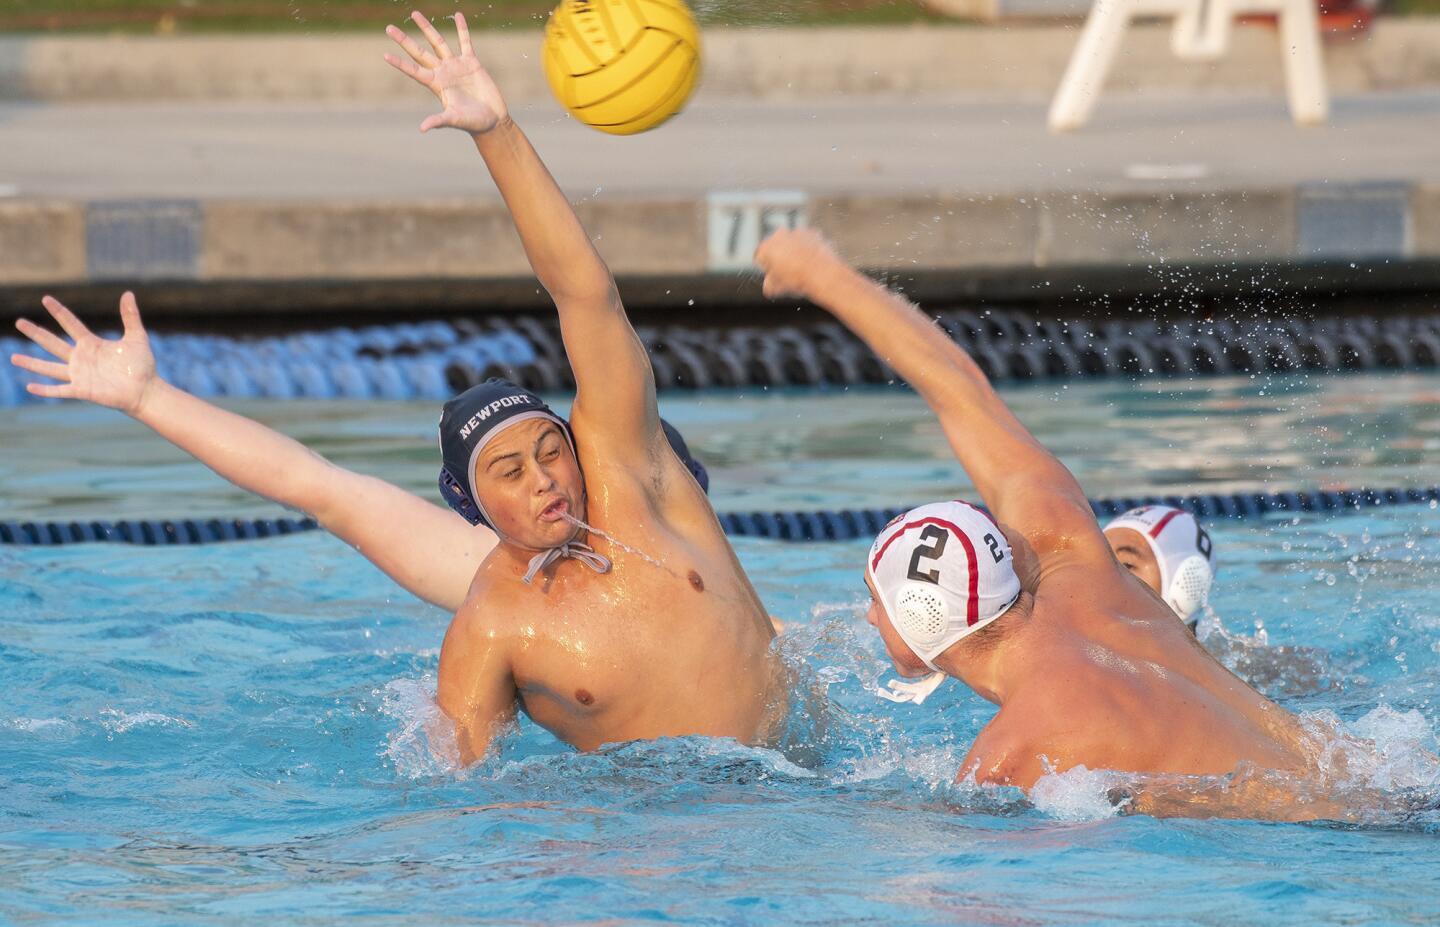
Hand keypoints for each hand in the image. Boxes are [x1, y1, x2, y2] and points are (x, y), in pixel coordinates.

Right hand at [10, 292, 158, 415]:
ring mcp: (80, 375)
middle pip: (53, 343)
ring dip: (32, 363)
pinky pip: (60, 390)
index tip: (45, 298)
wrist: (146, 390)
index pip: (71, 324)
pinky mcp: (83, 390)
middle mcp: (81, 358)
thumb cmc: (142, 365)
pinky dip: (45, 390)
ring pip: (50, 368)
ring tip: (13, 357)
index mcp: (92, 344)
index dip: (58, 311)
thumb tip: (128, 293)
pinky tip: (30, 387)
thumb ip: (130, 316)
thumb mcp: (136, 337)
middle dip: (36, 333)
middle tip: (19, 322)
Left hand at [385, 11, 508, 134]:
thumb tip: (423, 128)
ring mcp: (456, 66)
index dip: (400, 63)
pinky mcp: (471, 63)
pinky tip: (458, 15)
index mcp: (436, 84)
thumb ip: (438, 121)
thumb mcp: (454, 120)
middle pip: (419, 52)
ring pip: (438, 42)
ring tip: (415, 14)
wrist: (491, 119)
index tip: (385, 55)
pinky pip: (465, 42)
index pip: (414, 70)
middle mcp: (442, 72)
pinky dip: (462, 29)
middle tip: (389, 28)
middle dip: (404, 40)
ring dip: (427, 28)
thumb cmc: (472, 122)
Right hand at [754, 228, 844, 300]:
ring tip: (801, 267)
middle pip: (775, 246)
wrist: (822, 273)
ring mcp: (796, 232)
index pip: (759, 256)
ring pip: (791, 242)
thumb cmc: (796, 279)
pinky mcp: (812, 232)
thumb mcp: (776, 287)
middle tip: (787, 271)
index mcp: (765, 247)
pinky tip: (812, 261)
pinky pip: (806, 240)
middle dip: (779, 256)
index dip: (766, 267)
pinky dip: (808, 248)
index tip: (773, 274)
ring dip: (793, 251)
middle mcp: (778, 235)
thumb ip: (768, 284)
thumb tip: (769, 285)